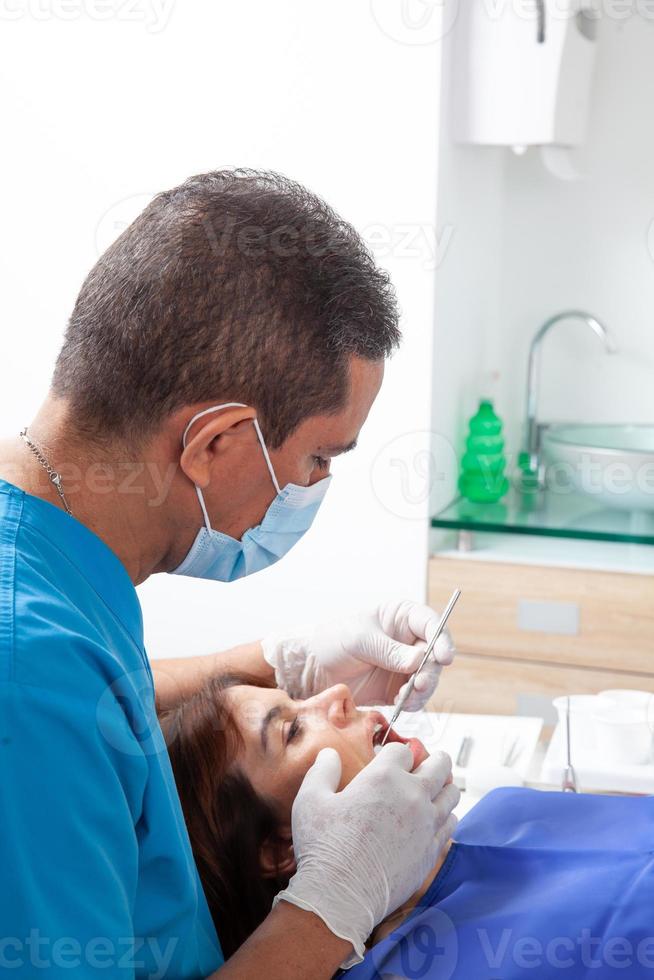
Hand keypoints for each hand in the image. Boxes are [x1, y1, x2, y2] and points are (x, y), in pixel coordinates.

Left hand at [261, 598, 455, 709]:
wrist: (311, 668)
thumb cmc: (332, 640)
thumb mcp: (360, 640)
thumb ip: (389, 650)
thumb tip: (419, 659)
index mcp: (400, 618)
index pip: (431, 623)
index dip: (442, 638)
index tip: (444, 656)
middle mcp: (407, 641)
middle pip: (435, 655)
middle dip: (431, 671)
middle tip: (418, 684)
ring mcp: (403, 665)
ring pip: (428, 679)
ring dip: (423, 690)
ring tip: (406, 697)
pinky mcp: (396, 687)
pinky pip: (414, 697)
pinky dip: (411, 702)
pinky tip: (399, 703)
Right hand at [273, 744, 458, 967]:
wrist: (341, 897)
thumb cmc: (323, 847)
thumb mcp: (310, 800)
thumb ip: (322, 771)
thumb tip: (329, 753)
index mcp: (384, 777)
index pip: (402, 750)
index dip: (395, 753)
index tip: (389, 760)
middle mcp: (412, 795)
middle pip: (439, 764)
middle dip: (433, 759)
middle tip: (427, 763)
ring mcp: (427, 823)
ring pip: (451, 792)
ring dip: (443, 786)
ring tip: (435, 789)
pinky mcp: (432, 849)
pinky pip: (451, 822)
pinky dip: (445, 816)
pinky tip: (434, 819)